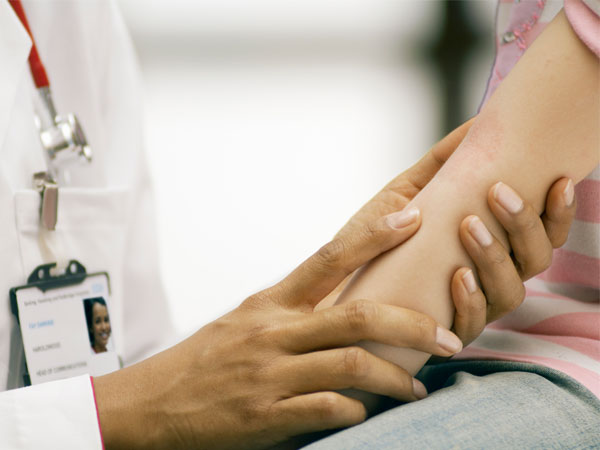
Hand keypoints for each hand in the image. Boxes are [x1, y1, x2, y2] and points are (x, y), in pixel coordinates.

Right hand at [94, 210, 463, 449]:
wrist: (151, 403)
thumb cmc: (206, 359)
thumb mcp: (247, 322)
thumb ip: (292, 310)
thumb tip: (344, 301)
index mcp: (271, 303)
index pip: (329, 257)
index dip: (374, 235)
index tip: (413, 217)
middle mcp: (274, 332)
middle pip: (357, 315)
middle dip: (412, 324)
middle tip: (449, 337)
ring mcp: (270, 374)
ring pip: (350, 365)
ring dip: (394, 377)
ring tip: (416, 386)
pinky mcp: (265, 415)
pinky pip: (327, 410)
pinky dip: (356, 411)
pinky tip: (368, 413)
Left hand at [328, 119, 574, 347]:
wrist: (338, 276)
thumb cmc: (376, 232)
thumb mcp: (406, 192)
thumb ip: (440, 164)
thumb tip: (474, 122)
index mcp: (490, 244)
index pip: (542, 232)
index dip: (560, 212)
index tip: (560, 181)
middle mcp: (488, 275)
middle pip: (535, 259)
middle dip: (524, 226)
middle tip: (497, 194)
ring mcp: (469, 304)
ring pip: (510, 291)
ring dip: (495, 258)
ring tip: (469, 227)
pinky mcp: (442, 329)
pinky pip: (470, 322)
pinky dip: (469, 300)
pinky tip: (457, 276)